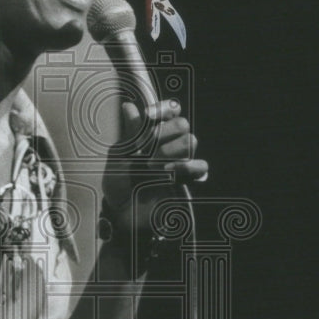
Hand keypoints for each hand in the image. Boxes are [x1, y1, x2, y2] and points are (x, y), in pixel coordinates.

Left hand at [102, 100, 207, 235]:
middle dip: (164, 133)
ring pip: (191, 141)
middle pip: (182, 123)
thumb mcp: (119, 155)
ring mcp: (179, 161)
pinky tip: (169, 174)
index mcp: (151, 135)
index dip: (163, 109)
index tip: (149, 117)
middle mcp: (168, 144)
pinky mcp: (188, 180)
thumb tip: (129, 106)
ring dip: (170, 151)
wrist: (122, 212)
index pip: (169, 111)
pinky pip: (201, 165)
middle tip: (147, 150)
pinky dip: (186, 167)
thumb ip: (130, 133)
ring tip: (152, 167)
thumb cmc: (118, 184)